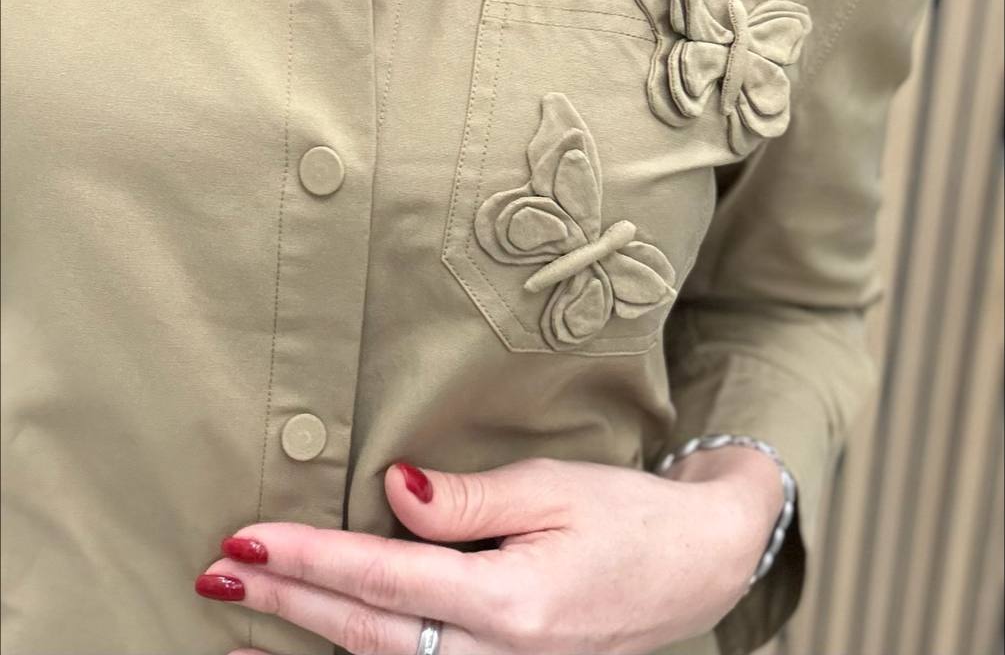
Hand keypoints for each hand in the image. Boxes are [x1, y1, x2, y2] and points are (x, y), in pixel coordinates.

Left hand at [196, 451, 782, 654]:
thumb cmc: (632, 515)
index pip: (385, 578)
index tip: (246, 543)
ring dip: (316, 631)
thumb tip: (394, 492)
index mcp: (511, 602)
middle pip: (369, 632)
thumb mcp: (557, 487)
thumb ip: (471, 499)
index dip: (310, 561)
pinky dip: (368, 648)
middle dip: (288, 604)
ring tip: (254, 603)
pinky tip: (334, 629)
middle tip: (215, 576)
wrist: (700, 567)